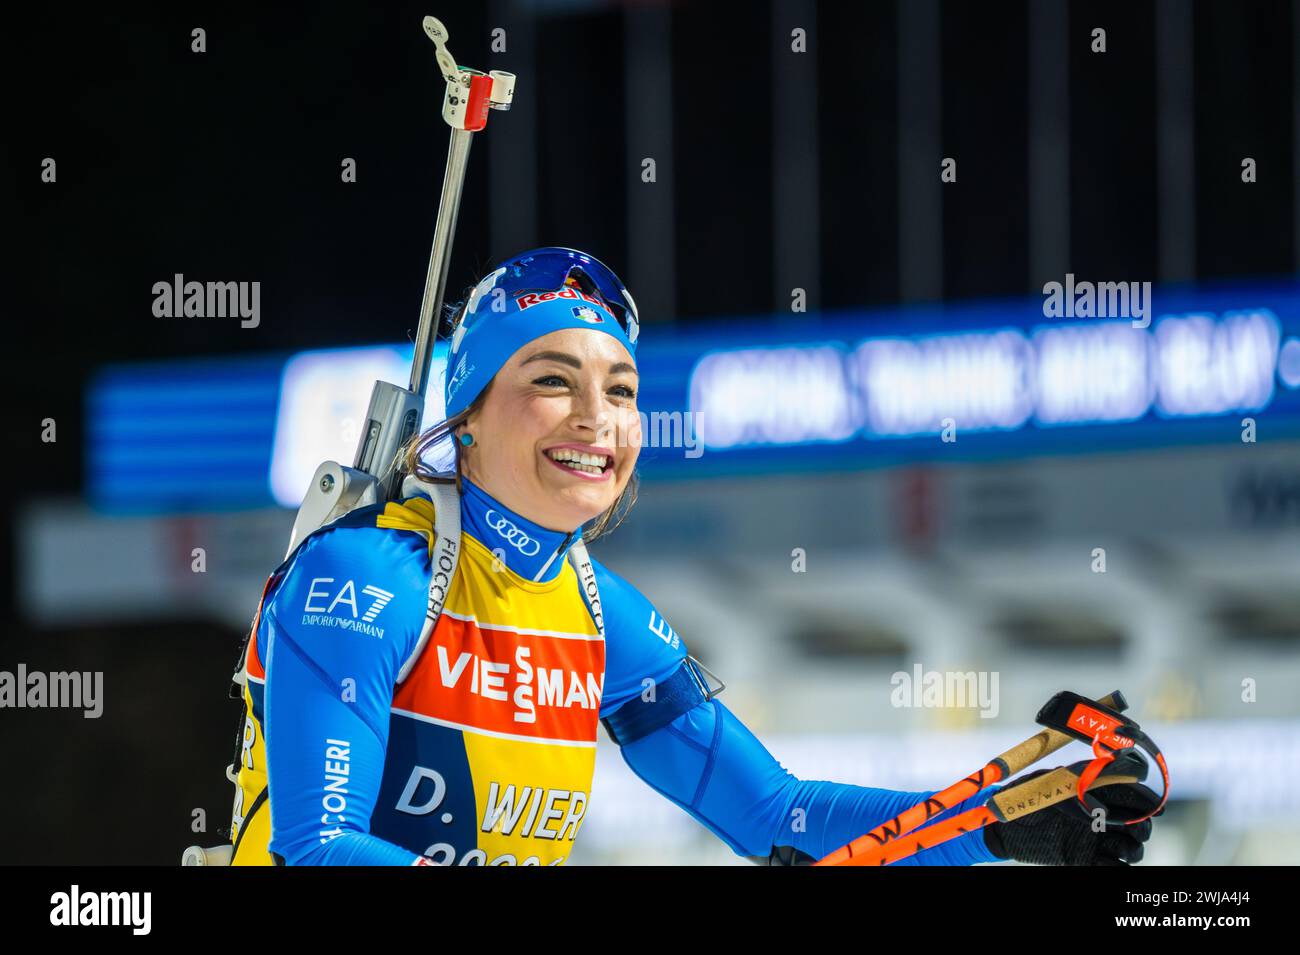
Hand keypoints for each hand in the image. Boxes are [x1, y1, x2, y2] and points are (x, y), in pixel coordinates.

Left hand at [982, 771, 1164, 864]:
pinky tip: (1114, 863)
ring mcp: (1094, 840)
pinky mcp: (1083, 859)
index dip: (1148, 801)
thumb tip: (1107, 769)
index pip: (1132, 796)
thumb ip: (1081, 778)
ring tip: (1122, 846)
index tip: (1156, 806)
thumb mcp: (1053, 782)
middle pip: (1138, 825)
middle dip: (1142, 826)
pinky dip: (1118, 868)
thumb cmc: (1025, 796)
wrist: (1002, 824)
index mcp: (1097, 794)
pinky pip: (1111, 868)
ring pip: (1131, 849)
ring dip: (1133, 848)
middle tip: (1136, 827)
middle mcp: (1101, 817)